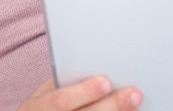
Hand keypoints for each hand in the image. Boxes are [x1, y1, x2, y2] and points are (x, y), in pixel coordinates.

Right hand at [18, 77, 141, 110]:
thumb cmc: (40, 110)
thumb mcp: (41, 95)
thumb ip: (62, 82)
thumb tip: (92, 65)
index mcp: (36, 109)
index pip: (60, 102)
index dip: (83, 92)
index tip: (106, 82)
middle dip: (111, 106)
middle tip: (134, 94)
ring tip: (136, 106)